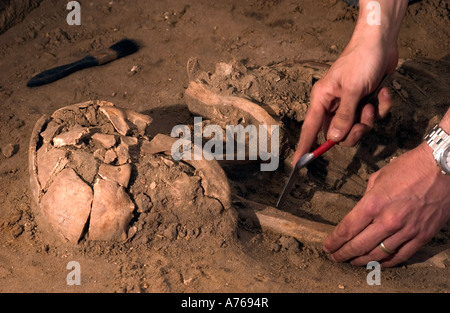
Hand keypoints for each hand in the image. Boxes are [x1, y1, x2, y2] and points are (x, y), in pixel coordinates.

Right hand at [292, 34, 395, 164]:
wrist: (381, 42)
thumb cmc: (361, 61)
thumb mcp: (353, 90)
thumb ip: (344, 117)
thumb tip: (333, 139)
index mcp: (322, 99)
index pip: (309, 128)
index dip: (304, 146)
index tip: (297, 163)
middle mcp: (333, 104)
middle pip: (338, 134)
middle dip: (353, 131)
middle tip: (362, 122)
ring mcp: (350, 103)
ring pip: (356, 127)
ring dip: (368, 119)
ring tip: (372, 102)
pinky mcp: (365, 101)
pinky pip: (371, 117)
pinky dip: (380, 107)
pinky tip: (381, 93)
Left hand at [322, 142, 449, 266]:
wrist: (443, 168)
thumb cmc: (409, 167)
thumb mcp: (378, 178)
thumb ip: (367, 198)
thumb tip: (361, 211)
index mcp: (373, 204)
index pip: (347, 229)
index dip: (334, 241)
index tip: (327, 246)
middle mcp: (388, 220)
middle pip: (358, 246)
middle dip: (342, 254)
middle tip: (334, 257)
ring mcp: (406, 231)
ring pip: (378, 254)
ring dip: (361, 260)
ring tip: (351, 261)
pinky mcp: (421, 236)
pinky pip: (401, 256)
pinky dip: (386, 262)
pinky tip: (377, 262)